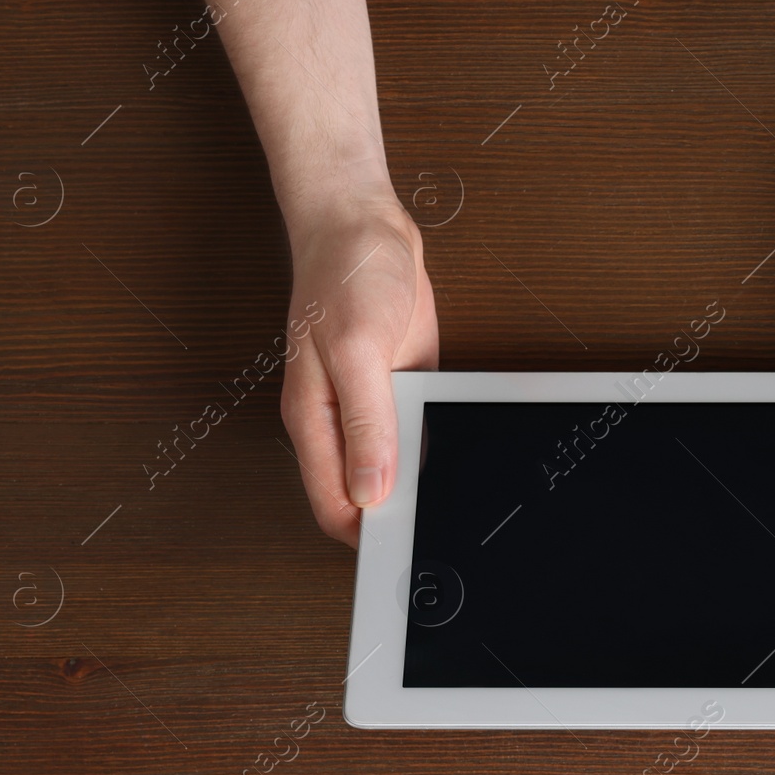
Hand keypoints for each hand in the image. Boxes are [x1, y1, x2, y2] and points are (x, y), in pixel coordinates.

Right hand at [280, 176, 438, 546]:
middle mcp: (340, 420)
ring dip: (421, 483)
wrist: (365, 224)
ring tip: (456, 499)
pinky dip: (437, 444)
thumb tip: (370, 489)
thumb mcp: (357, 348)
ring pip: (395, 468)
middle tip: (440, 529)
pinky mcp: (403, 387)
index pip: (334, 504)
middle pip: (365, 495)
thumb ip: (366, 421)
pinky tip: (461, 448)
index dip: (365, 535)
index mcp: (314, 418)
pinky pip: (419, 433)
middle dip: (398, 517)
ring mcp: (373, 406)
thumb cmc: (344, 273)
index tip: (404, 549)